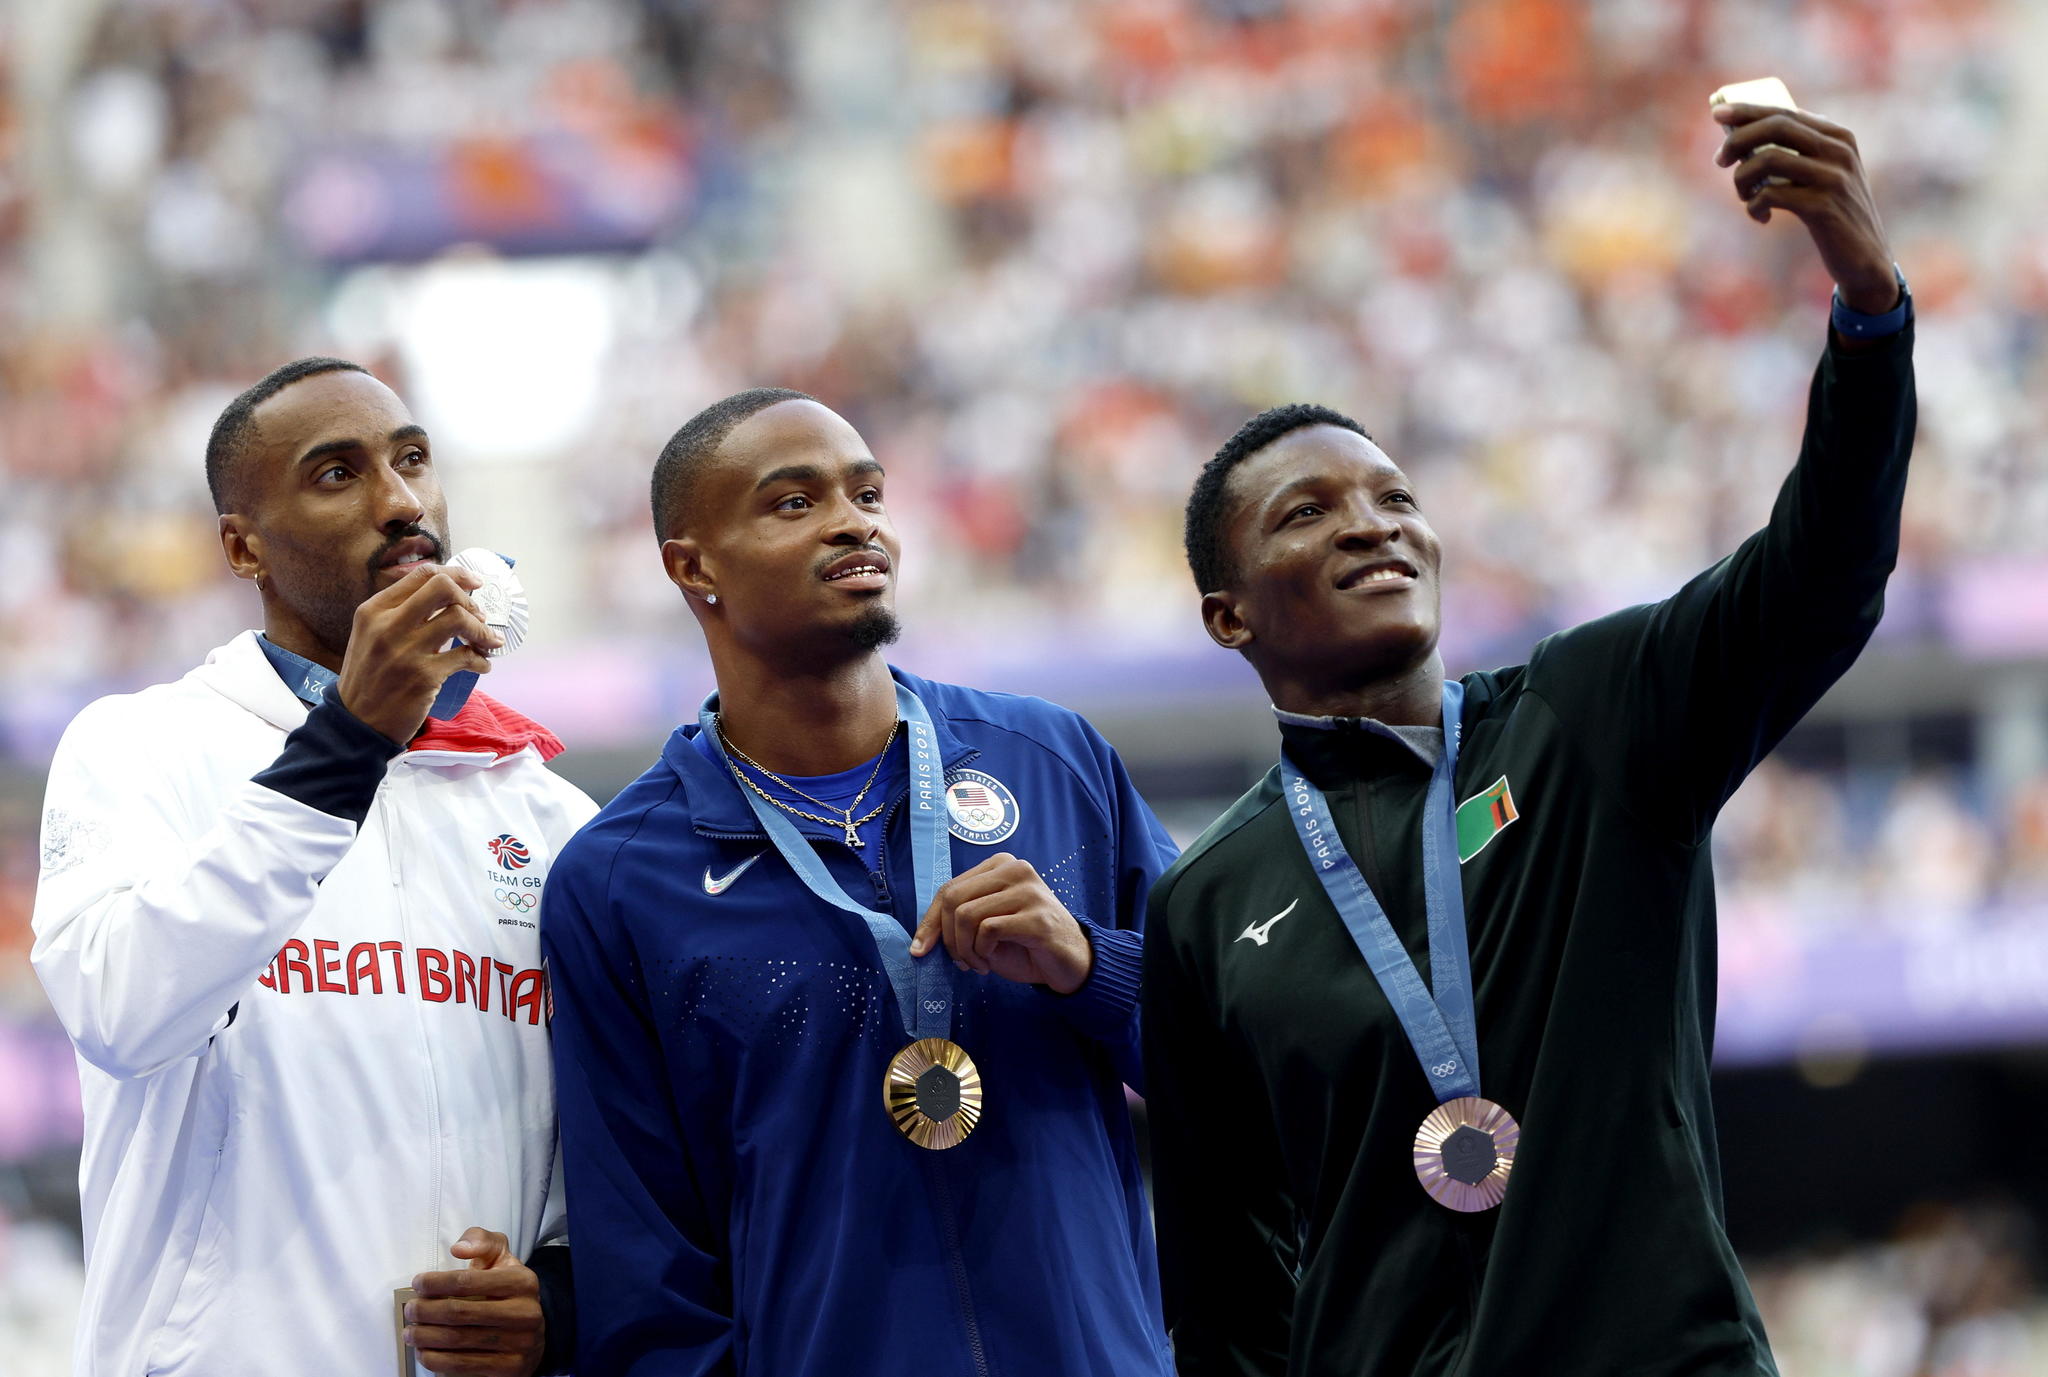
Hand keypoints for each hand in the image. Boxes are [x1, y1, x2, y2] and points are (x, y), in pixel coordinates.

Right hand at [335, 564, 502, 743]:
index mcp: (374, 610)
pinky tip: (482, 665)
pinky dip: (481, 659)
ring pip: (459, 619)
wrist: (356, 723)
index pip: (422, 575)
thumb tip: (447, 596)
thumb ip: (399, 614)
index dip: (455, 574)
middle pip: (442, 588)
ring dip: (482, 630)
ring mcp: (406, 650)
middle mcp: (388, 625)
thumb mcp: (370, 636)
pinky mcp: (424, 676)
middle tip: (479, 615)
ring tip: (488, 641)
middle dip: (469, 598)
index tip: (475, 583)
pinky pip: (466, 656)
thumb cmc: (368, 678)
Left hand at [406, 1227, 545, 1376]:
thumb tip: (458, 1249)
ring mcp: (519, 1344)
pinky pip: (464, 1366)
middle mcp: (524, 1313)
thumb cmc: (509, 1291)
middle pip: (459, 1313)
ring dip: (426, 1338)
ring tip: (410, 1333)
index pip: (468, 1281)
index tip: (418, 1284)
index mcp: (522, 1282)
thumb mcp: (502, 1259)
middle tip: (410, 1310)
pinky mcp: (509, 1369)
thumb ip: (482, 1242)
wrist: (535, 1334)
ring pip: (458, 1341)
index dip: (436, 1282)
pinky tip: (424, 1353)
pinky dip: (437, 1360)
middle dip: (426, 1311)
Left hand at [909, 853, 1094, 993]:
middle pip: (953, 899)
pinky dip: (982, 953)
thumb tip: (919, 940)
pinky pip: (988, 931)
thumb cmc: (1025, 943)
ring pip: (966, 916)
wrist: (1070, 963)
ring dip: (965, 950)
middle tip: (960, 961)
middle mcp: (1015, 869)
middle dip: (947, 938)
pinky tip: (991, 963)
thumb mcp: (986, 925)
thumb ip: (960, 919)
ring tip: (978, 964)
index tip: (920, 949)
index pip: (949, 888)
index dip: (930, 921)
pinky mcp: (1036, 916)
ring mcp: (1028, 890)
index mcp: (1000, 865)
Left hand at [1713, 103, 1896, 313]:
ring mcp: (1833, 177)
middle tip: (1720, 160)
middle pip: (1776, 127)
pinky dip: (1754, 206)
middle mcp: (1839, 150)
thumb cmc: (1834, 214)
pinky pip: (1770, 194)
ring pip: (1768, 159)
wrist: (1866, 257)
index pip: (1786, 112)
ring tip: (1745, 197)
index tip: (1716, 112)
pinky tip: (1761, 217)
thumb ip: (1801, 152)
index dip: (1748, 111)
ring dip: (1743, 179)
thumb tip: (1749, 132)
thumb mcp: (1825, 175)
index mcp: (1838, 136)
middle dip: (1738, 140)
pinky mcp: (1823, 206)